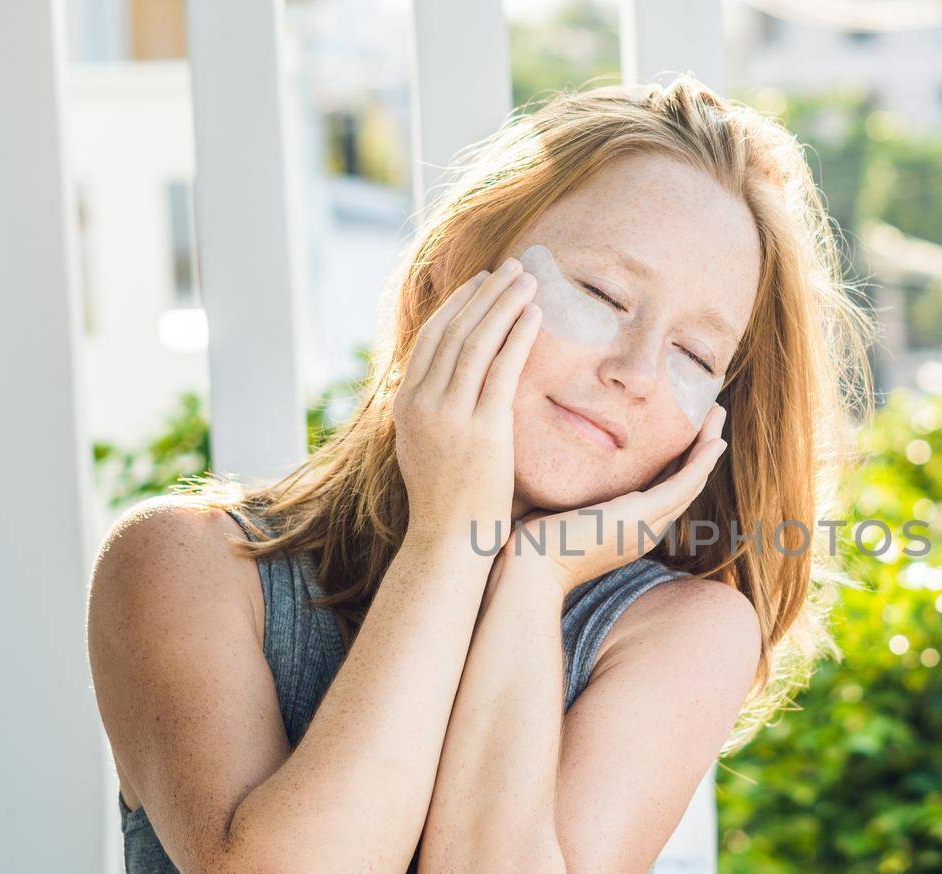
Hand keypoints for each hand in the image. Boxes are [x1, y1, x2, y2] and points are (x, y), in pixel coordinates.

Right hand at [393, 259, 539, 545]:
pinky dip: (517, 336)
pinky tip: (534, 314)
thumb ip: (432, 411)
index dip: (458, 304)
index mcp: (406, 404)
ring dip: (504, 304)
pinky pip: (502, 370)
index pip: (432, 338)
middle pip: (455, 330)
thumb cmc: (447, 499)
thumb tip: (443, 384)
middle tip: (512, 266)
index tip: (481, 282)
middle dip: (485, 293)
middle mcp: (423, 403)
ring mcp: (451, 415)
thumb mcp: (425, 446)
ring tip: (528, 278)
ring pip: (477, 342)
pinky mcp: (482, 430)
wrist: (450, 540)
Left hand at [498, 404, 728, 594]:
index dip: (679, 457)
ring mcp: (648, 526)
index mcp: (630, 528)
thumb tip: (561, 465)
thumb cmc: (533, 542)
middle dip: (701, 448)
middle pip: (685, 484)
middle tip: (713, 414)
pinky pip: (684, 485)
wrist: (528, 569)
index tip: (685, 429)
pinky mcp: (643, 516)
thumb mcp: (561, 508)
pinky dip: (702, 462)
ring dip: (708, 447)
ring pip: (692, 482)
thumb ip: (574, 490)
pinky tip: (714, 441)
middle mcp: (647, 530)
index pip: (664, 487)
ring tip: (717, 415)